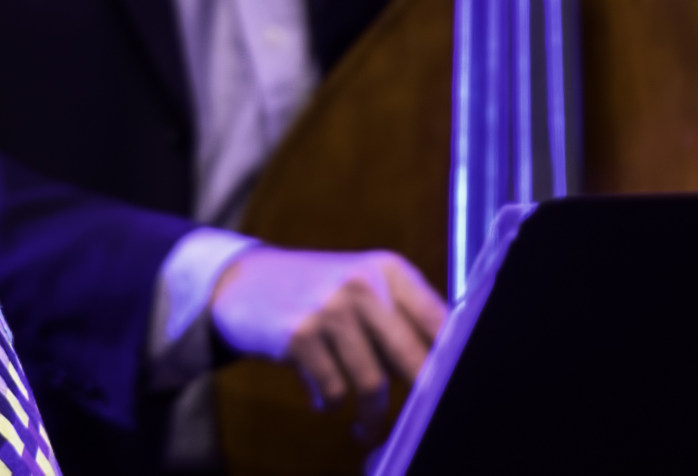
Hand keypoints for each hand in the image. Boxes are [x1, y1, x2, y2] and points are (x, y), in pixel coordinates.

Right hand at [212, 247, 445, 429]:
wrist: (244, 282)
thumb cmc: (318, 293)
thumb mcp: (362, 286)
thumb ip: (400, 320)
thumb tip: (441, 372)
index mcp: (388, 269)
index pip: (438, 319)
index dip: (452, 359)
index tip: (453, 390)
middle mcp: (362, 283)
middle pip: (412, 357)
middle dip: (421, 397)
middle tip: (422, 421)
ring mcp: (329, 309)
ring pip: (372, 384)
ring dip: (371, 416)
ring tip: (366, 427)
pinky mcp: (300, 336)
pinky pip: (333, 392)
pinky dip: (330, 404)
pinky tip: (323, 398)